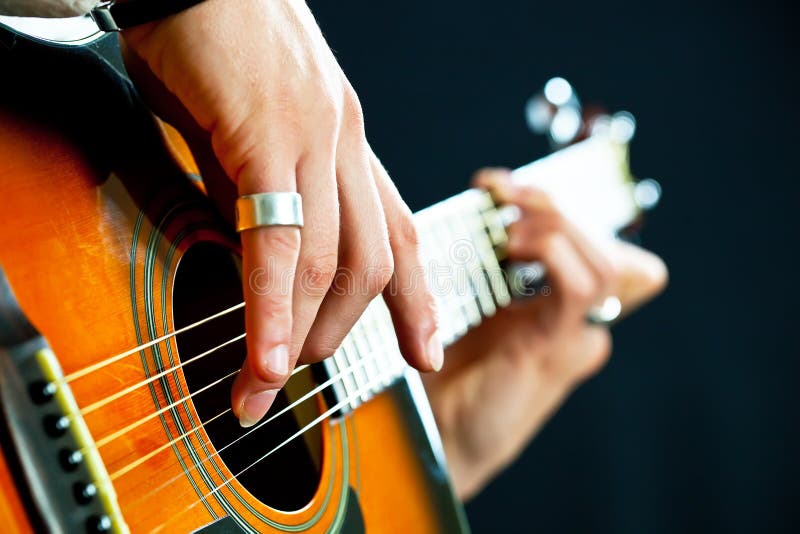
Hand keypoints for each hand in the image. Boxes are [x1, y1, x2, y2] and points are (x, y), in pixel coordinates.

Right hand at [120, 0, 440, 425]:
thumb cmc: (211, 37)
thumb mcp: (244, 127)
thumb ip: (255, 189)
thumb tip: (247, 247)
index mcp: (346, 141)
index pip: (398, 234)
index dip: (418, 301)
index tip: (426, 350)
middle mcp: (346, 143)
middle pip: (373, 264)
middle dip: (344, 333)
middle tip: (304, 376)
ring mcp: (316, 139)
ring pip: (329, 263)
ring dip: (300, 336)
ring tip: (267, 383)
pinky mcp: (269, 136)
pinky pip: (277, 240)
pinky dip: (271, 307)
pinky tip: (265, 356)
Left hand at [423, 169, 667, 499]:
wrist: (430, 436)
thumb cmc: (439, 370)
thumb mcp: (460, 306)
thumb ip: (479, 269)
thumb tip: (476, 217)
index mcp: (552, 308)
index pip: (591, 244)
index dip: (559, 206)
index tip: (501, 185)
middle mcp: (572, 321)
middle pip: (599, 244)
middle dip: (551, 204)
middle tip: (501, 187)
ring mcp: (570, 337)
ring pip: (600, 263)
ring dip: (554, 224)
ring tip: (505, 222)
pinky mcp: (554, 351)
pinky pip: (579, 290)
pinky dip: (553, 254)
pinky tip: (511, 245)